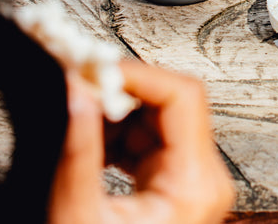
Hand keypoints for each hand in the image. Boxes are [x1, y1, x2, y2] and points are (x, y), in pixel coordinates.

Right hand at [47, 60, 234, 223]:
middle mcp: (203, 178)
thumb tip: (76, 90)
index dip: (136, 74)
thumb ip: (79, 150)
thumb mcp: (79, 216)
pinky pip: (148, 142)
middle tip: (75, 83)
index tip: (92, 68)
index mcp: (196, 184)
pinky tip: (86, 143)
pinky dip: (115, 135)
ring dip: (113, 112)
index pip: (182, 97)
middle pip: (171, 103)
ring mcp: (191, 183)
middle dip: (121, 90)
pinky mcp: (173, 188)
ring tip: (74, 119)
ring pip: (157, 119)